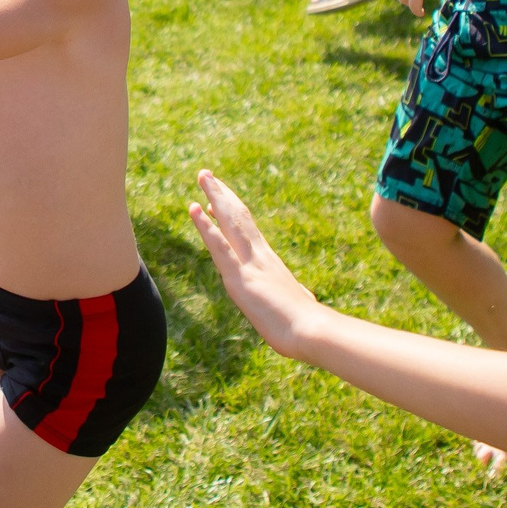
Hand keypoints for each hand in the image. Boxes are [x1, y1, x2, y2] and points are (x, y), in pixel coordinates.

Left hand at [188, 170, 327, 358]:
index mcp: (270, 263)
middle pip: (238, 217)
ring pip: (230, 222)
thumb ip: (298, 296)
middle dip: (221, 195)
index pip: (248, 231)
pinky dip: (205, 226)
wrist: (312, 332)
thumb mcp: (300, 304)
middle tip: (207, 175)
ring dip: (214, 197)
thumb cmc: (308, 325)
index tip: (219, 199)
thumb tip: (305, 297)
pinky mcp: (240, 279)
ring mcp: (249, 264)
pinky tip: (194, 208)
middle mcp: (260, 256)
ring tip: (202, 175)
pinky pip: (219, 246)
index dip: (232, 213)